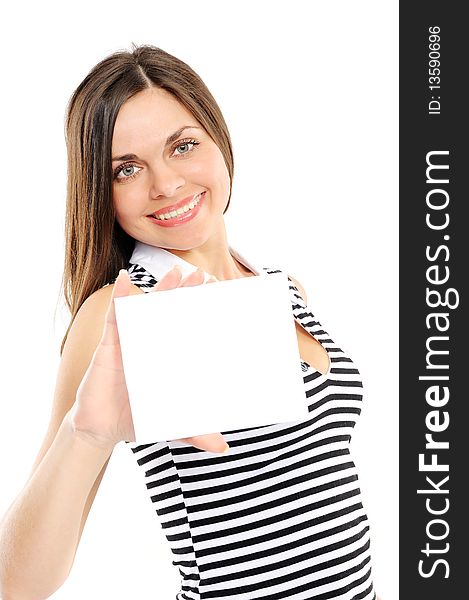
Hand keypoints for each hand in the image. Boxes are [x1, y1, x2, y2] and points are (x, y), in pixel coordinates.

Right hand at [68, 265, 228, 453]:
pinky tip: (124, 279)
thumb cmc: (138, 418)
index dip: (204, 313)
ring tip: (176, 273)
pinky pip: (115, 316)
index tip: (222, 298)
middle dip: (188, 294)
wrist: (101, 428)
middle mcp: (154, 344)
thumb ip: (195, 432)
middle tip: (204, 276)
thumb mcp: (170, 424)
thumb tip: (223, 448)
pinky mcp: (111, 343)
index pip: (190, 330)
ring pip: (148, 309)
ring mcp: (133, 340)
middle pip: (172, 313)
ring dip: (162, 290)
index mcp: (170, 358)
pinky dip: (120, 297)